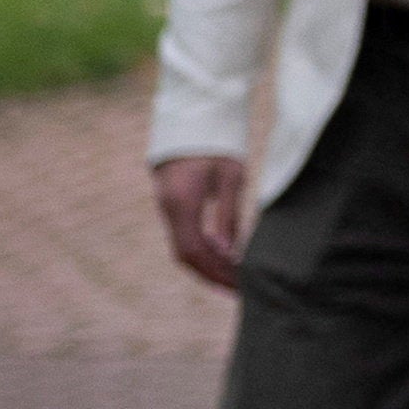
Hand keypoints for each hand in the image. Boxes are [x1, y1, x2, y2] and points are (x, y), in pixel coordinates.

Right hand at [151, 155, 246, 289]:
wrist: (193, 118)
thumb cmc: (218, 144)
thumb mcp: (231, 177)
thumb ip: (228, 214)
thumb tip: (229, 252)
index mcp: (182, 202)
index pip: (196, 250)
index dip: (216, 271)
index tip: (240, 285)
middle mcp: (169, 208)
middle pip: (186, 255)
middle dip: (212, 275)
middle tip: (241, 290)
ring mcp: (167, 207)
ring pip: (183, 247)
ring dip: (207, 266)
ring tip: (234, 280)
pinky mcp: (172, 204)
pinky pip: (183, 236)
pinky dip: (202, 252)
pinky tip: (223, 260)